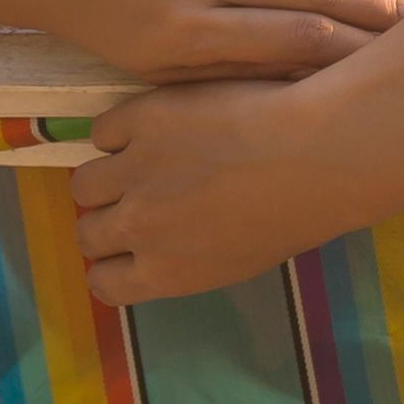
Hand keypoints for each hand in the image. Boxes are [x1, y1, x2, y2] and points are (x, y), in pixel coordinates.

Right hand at [70, 74, 391, 303]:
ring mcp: (135, 172)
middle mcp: (139, 228)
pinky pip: (104, 131)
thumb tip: (167, 251)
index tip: (126, 249)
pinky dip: (121, 130)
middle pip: (87, 232)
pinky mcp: (141, 120)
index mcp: (166, 274)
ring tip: (142, 161)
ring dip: (107, 175)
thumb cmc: (301, 212)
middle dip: (106, 219)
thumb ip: (192, 260)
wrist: (318, 153)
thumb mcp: (243, 258)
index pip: (103, 284)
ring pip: (85, 183)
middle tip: (135, 198)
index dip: (111, 264)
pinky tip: (155, 126)